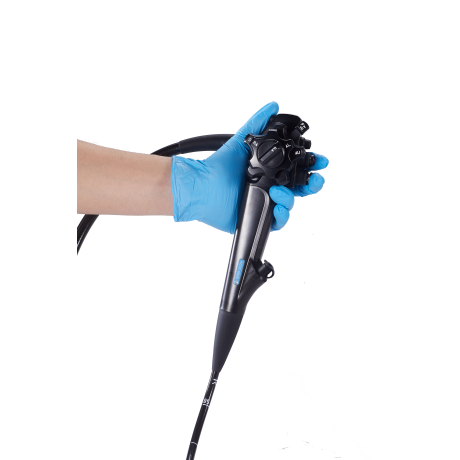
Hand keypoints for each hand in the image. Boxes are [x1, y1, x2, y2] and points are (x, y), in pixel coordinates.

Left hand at [170, 101, 327, 234]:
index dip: (310, 165)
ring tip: (278, 191)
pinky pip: (278, 222)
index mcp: (269, 170)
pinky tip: (276, 207)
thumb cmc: (219, 167)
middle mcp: (270, 186)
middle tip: (316, 179)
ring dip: (290, 198)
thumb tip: (273, 106)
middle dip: (312, 184)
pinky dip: (281, 216)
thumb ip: (257, 123)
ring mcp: (265, 202)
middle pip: (300, 188)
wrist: (203, 188)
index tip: (320, 161)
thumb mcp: (241, 141)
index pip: (296, 168)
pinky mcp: (258, 216)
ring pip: (290, 204)